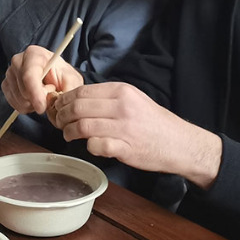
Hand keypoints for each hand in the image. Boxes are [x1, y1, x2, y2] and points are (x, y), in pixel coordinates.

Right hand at [2, 45, 82, 115]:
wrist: (53, 76)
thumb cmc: (61, 75)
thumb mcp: (72, 79)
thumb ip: (68, 88)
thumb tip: (57, 101)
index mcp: (34, 54)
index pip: (29, 76)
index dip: (35, 94)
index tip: (42, 108)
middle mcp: (18, 61)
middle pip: (23, 90)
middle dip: (38, 99)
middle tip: (51, 94)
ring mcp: (10, 73)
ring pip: (18, 99)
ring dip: (33, 104)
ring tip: (43, 95)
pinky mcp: (6, 85)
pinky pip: (13, 103)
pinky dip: (25, 107)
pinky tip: (34, 99)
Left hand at [51, 82, 221, 187]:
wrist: (181, 143)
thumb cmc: (153, 122)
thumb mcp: (132, 100)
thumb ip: (106, 99)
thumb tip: (74, 101)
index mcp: (122, 91)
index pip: (82, 91)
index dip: (64, 100)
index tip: (58, 107)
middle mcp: (122, 106)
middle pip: (78, 107)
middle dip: (62, 116)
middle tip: (59, 123)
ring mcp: (124, 128)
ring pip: (82, 126)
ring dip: (69, 132)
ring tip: (68, 135)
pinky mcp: (126, 148)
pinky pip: (96, 145)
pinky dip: (88, 146)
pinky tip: (91, 146)